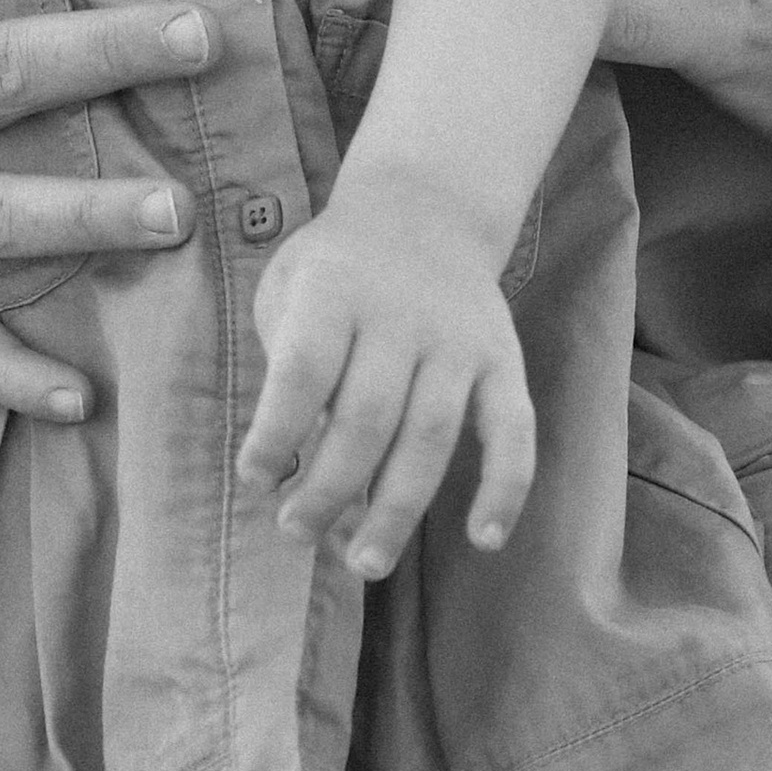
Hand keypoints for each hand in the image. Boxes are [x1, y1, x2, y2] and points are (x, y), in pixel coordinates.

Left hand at [233, 165, 535, 581]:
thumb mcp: (291, 286)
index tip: (257, 479)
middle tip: (296, 532)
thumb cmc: (338, 268)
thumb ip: (289, 359)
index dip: (276, 431)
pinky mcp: (503, 361)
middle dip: (329, 486)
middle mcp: (403, 314)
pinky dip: (506, 487)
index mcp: (337, 289)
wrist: (425, 208)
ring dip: (396, 508)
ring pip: (431, 436)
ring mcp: (460, 340)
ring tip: (363, 561)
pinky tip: (484, 538)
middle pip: (368, 416)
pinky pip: (514, 430)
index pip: (305, 369)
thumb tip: (292, 460)